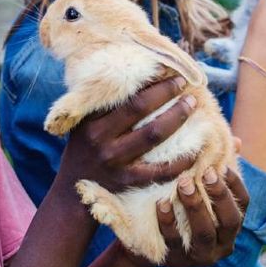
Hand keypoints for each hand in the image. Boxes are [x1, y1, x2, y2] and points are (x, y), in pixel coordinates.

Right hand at [54, 76, 196, 199]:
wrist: (71, 195)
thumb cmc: (83, 153)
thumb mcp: (83, 127)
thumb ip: (101, 107)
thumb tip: (135, 79)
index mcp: (90, 121)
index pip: (123, 95)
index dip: (148, 82)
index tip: (168, 71)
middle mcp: (101, 139)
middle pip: (139, 108)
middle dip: (165, 92)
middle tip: (184, 84)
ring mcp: (114, 162)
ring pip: (153, 134)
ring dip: (176, 117)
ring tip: (191, 105)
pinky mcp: (127, 182)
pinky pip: (159, 171)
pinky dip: (179, 162)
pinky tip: (194, 152)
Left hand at [152, 165, 249, 266]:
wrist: (145, 244)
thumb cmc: (179, 210)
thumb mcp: (198, 191)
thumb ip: (215, 170)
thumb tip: (234, 141)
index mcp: (230, 227)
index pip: (243, 206)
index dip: (236, 185)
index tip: (223, 165)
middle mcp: (220, 245)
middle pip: (230, 222)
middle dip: (219, 196)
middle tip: (205, 172)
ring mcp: (198, 256)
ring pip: (204, 234)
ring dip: (195, 206)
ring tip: (183, 183)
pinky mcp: (174, 261)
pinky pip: (173, 242)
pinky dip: (168, 222)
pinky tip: (161, 203)